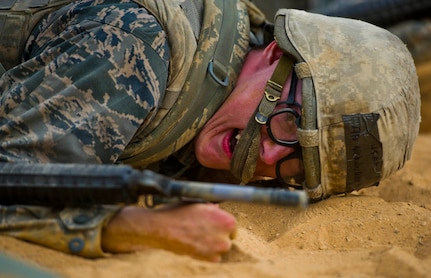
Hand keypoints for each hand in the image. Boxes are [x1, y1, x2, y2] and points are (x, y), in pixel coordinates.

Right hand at [101, 203, 236, 261]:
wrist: (162, 229)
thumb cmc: (178, 213)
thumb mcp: (197, 204)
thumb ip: (211, 208)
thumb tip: (217, 208)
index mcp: (226, 220)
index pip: (232, 225)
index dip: (222, 225)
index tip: (215, 226)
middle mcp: (225, 236)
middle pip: (228, 238)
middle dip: (218, 235)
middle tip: (203, 232)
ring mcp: (218, 250)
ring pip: (220, 248)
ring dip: (212, 245)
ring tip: (196, 238)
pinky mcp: (209, 260)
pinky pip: (213, 258)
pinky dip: (206, 254)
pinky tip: (194, 245)